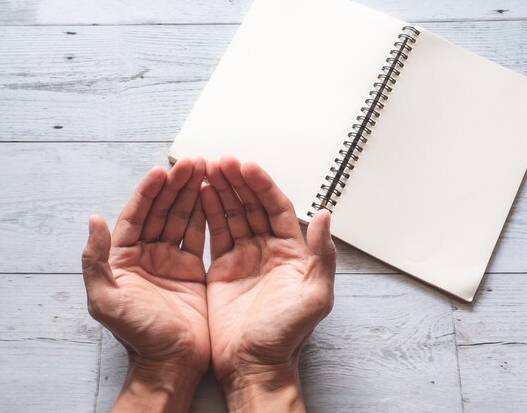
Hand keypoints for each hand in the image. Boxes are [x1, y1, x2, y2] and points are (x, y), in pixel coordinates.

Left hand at [81, 158, 209, 411]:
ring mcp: (169, 261)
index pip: (136, 215)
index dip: (148, 192)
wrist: (171, 364)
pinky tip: (211, 196)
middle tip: (191, 163)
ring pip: (180, 218)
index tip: (161, 171)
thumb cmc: (138, 336)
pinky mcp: (191, 270)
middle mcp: (146, 255)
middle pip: (160, 211)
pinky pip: (197, 235)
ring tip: (204, 170)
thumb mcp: (106, 301)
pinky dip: (204, 214)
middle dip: (174, 186)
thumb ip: (95, 261)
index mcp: (123, 259)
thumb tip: (93, 220)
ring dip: (190, 194)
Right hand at [202, 156, 335, 411]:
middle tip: (221, 161)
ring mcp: (244, 257)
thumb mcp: (314, 296)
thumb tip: (326, 215)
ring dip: (221, 191)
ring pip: (233, 214)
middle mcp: (268, 250)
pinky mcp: (223, 267)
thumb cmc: (285, 335)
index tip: (246, 166)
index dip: (262, 185)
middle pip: (252, 205)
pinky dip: (208, 212)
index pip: (276, 208)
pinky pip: (216, 232)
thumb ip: (322, 255)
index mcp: (292, 252)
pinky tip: (200, 194)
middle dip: (237, 182)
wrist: (253, 364)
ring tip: (206, 170)